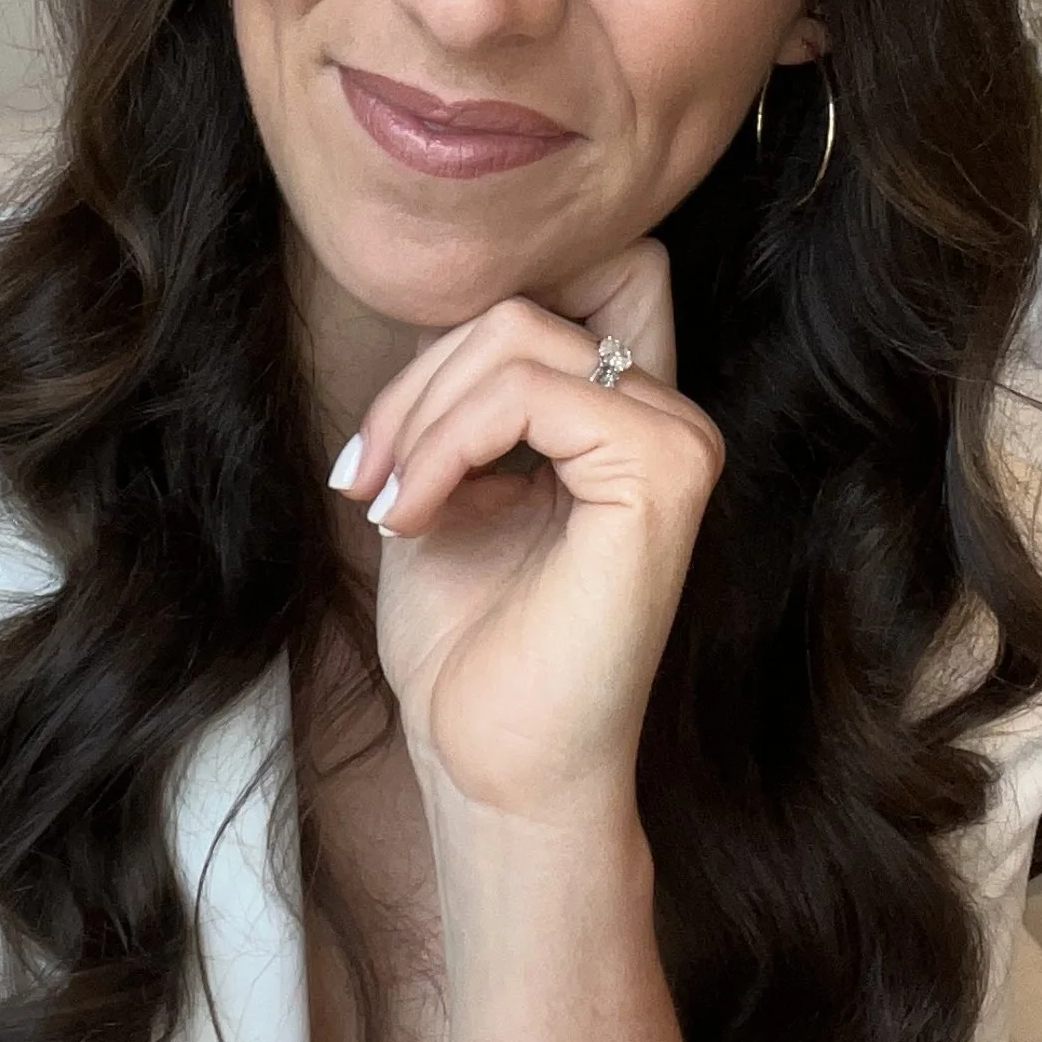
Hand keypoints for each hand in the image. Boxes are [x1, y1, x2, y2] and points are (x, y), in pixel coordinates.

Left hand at [329, 241, 720, 829]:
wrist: (489, 767)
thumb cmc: (468, 646)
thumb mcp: (447, 479)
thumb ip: (462, 389)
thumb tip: (437, 298)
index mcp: (628, 417)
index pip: (580, 274)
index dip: (481, 313)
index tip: (403, 429)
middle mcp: (669, 416)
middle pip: (522, 302)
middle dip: (417, 379)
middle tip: (364, 474)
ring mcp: (677, 438)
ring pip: (516, 333)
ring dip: (417, 416)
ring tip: (383, 500)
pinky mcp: (663, 470)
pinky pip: (527, 390)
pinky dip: (443, 442)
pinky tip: (412, 512)